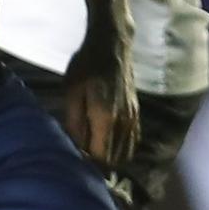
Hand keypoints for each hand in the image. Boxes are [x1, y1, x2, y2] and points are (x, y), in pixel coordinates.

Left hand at [62, 42, 138, 168]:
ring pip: (126, 152)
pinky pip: (133, 141)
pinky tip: (108, 144)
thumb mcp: (71, 92)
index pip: (101, 157)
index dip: (87, 163)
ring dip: (110, 157)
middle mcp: (124, 123)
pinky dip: (122, 148)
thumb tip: (75, 148)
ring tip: (92, 151)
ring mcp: (133, 119)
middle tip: (82, 155)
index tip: (74, 158)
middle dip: (98, 163)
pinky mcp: (137, 114)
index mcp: (105, 118)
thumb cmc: (86, 67)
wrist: (112, 46)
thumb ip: (73, 122)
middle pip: (115, 159)